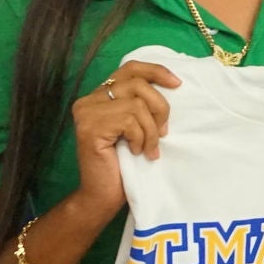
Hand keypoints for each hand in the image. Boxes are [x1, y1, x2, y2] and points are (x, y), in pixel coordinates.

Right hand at [71, 60, 180, 218]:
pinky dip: (141, 138)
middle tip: (162, 133)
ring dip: (151, 130)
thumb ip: (141, 104)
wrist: (103, 195)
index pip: (130, 68)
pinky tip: (136, 152)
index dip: (156, 71)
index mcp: (99, 96)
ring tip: (148, 148)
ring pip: (137, 104)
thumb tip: (173, 84)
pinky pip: (130, 121)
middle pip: (138, 84)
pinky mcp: (90, 128)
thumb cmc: (124, 163)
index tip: (177, 84)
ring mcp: (86, 113)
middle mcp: (88, 100)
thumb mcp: (137, 126)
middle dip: (159, 108)